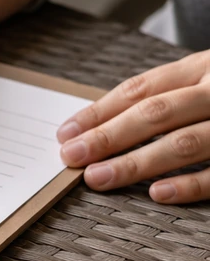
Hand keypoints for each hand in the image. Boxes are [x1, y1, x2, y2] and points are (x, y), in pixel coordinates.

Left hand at [58, 51, 209, 203]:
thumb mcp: (204, 77)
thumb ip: (165, 95)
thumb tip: (99, 127)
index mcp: (200, 68)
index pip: (140, 89)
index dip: (99, 112)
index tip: (65, 133)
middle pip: (156, 113)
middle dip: (108, 136)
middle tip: (71, 155)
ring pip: (184, 143)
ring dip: (136, 163)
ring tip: (98, 177)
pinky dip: (189, 184)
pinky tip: (157, 193)